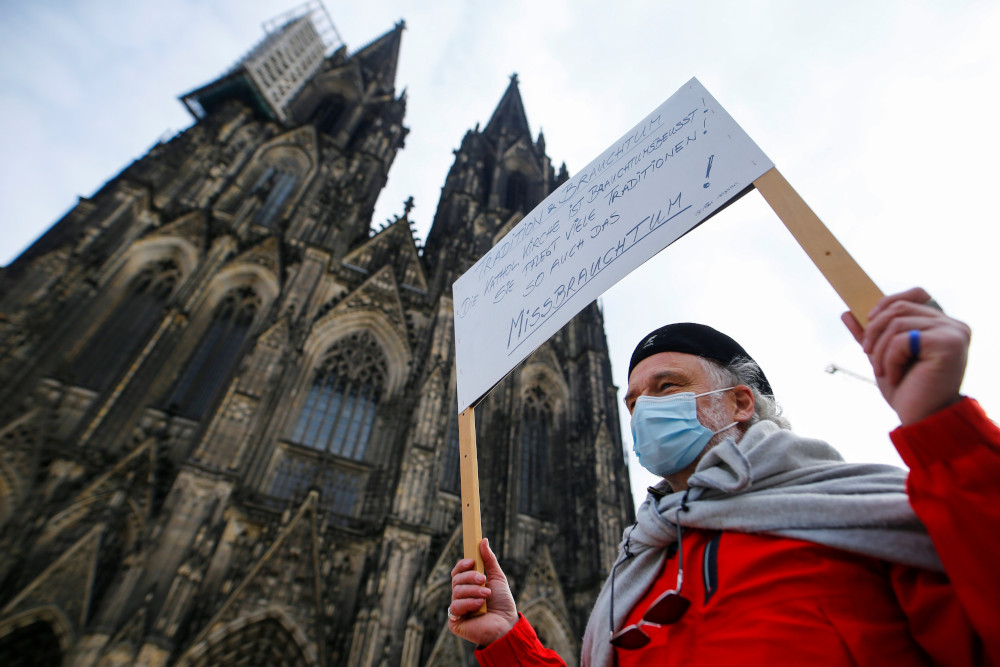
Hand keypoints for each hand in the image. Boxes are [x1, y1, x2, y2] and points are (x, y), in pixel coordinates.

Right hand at [448, 538, 518, 645]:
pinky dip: (468, 603)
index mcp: (468, 585)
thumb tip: (483, 540)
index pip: (458, 572)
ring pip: (456, 591)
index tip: (471, 562)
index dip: (462, 565)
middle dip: (470, 577)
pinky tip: (479, 605)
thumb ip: (489, 560)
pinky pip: (455, 606)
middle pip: (456, 579)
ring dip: (473, 591)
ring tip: (486, 595)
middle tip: (483, 580)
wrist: (507, 625)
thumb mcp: (497, 578)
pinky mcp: (455, 621)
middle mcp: (461, 596)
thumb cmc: (502, 603)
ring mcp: (457, 609)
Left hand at [842, 287, 969, 424]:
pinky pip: (901, 340)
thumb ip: (870, 333)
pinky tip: (894, 377)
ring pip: (896, 323)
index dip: (888, 301)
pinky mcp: (948, 343)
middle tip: (867, 352)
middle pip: (900, 307)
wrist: (921, 418)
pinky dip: (889, 359)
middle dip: (874, 329)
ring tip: (882, 371)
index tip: (869, 318)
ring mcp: (953, 333)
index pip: (917, 293)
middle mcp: (954, 324)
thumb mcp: (883, 356)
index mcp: (943, 324)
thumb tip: (847, 312)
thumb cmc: (907, 389)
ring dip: (880, 349)